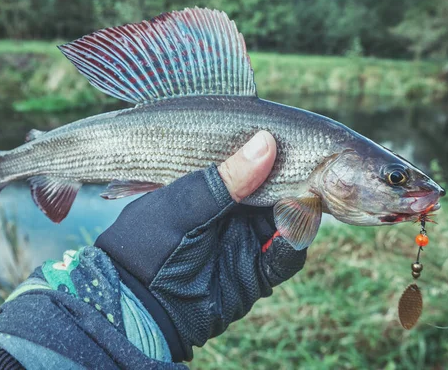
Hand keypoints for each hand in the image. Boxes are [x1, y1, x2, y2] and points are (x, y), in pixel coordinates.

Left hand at [95, 131, 307, 360]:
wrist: (137, 307)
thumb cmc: (147, 244)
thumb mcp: (183, 205)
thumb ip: (225, 180)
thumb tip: (266, 142)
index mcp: (211, 188)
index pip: (249, 165)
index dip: (270, 154)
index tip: (290, 141)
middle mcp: (233, 212)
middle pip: (275, 191)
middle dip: (292, 181)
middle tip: (310, 170)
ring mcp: (246, 242)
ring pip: (286, 221)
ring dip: (298, 211)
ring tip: (304, 199)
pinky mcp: (256, 273)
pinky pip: (285, 258)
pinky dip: (293, 245)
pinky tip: (292, 233)